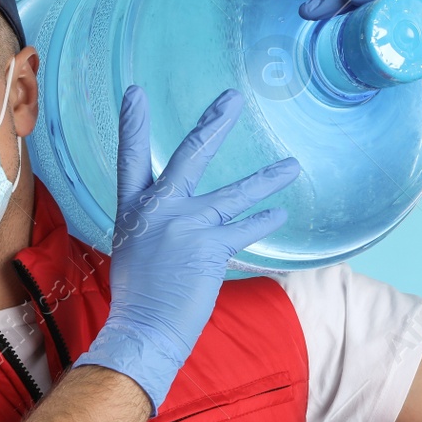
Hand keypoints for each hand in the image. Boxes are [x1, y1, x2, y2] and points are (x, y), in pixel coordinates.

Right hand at [72, 85, 298, 414]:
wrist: (144, 328)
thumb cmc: (138, 296)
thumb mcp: (134, 247)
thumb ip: (153, 223)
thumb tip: (171, 219)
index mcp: (132, 209)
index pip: (129, 158)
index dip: (132, 124)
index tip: (136, 93)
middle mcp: (158, 209)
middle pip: (190, 155)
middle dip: (214, 124)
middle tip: (231, 100)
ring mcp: (186, 224)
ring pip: (235, 193)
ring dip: (267, 179)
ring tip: (292, 166)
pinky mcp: (211, 246)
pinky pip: (245, 228)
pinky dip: (263, 221)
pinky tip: (280, 212)